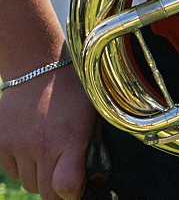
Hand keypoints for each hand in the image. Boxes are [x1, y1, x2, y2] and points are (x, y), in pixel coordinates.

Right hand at [0, 64, 95, 199]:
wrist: (39, 67)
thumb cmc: (74, 94)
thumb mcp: (93, 118)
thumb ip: (91, 150)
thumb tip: (93, 180)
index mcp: (71, 139)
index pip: (66, 187)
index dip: (72, 194)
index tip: (75, 188)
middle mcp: (42, 146)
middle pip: (45, 192)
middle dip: (55, 186)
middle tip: (62, 169)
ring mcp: (17, 145)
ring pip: (27, 182)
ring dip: (37, 174)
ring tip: (47, 149)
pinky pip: (10, 170)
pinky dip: (20, 164)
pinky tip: (30, 143)